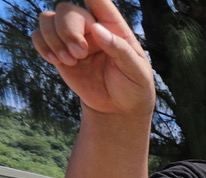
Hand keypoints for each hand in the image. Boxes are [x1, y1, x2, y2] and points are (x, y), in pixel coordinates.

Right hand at [32, 0, 155, 117]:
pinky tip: (56, 61)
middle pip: (66, 10)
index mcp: (114, 27)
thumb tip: (97, 30)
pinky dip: (42, 45)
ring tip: (69, 61)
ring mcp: (73, 39)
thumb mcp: (136, 71)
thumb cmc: (134, 86)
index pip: (100, 2)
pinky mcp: (60, 52)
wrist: (119, 107)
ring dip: (53, 39)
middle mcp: (91, 28)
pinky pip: (38, 36)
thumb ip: (120, 50)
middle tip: (80, 54)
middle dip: (67, 30)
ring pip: (47, 18)